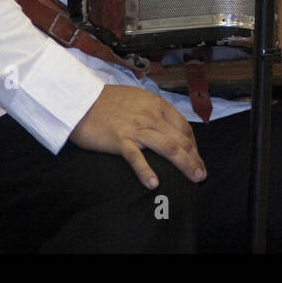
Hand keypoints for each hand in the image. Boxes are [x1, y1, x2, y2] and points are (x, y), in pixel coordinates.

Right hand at [69, 85, 206, 188]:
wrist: (80, 99)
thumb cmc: (106, 101)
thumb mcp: (137, 98)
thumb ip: (151, 110)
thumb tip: (163, 124)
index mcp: (156, 105)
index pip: (183, 127)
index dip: (193, 144)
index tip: (196, 157)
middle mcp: (151, 116)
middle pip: (180, 139)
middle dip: (195, 158)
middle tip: (201, 174)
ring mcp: (136, 128)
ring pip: (168, 147)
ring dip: (185, 164)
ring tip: (195, 178)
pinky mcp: (120, 140)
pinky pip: (136, 157)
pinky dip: (146, 171)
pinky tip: (154, 184)